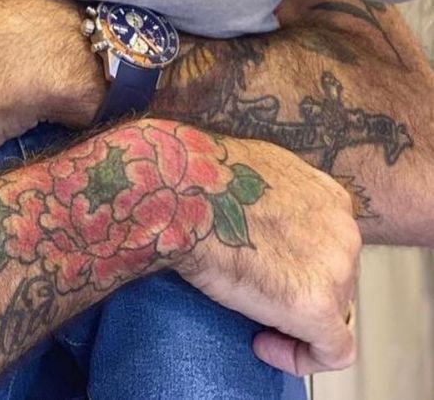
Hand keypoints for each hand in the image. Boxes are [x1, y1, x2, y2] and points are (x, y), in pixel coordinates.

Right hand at [176, 136, 359, 375]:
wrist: (187, 194)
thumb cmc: (205, 180)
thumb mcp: (258, 174)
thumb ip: (279, 199)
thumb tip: (264, 217)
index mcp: (330, 199)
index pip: (330, 246)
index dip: (302, 264)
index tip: (269, 269)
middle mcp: (344, 231)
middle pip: (335, 279)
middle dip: (300, 290)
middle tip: (257, 295)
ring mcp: (336, 269)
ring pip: (333, 314)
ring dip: (295, 321)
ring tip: (252, 320)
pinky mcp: (319, 307)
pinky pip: (331, 351)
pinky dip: (300, 357)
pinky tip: (262, 345)